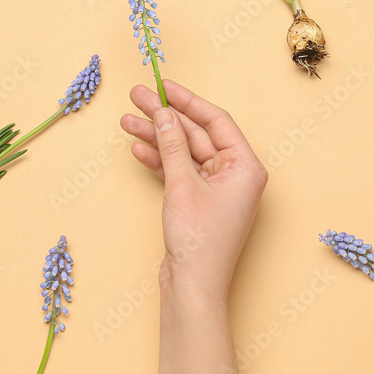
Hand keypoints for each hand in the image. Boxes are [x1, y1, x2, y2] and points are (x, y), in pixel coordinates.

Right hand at [120, 81, 268, 305]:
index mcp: (246, 167)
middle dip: (165, 117)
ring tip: (127, 121)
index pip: (215, 121)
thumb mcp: (182, 184)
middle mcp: (236, 174)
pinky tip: (138, 147)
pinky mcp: (200, 202)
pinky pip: (180, 171)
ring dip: (157, 137)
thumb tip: (163, 113)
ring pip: (184, 152)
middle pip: (197, 134)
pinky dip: (160, 160)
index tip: (162, 85)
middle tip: (136, 97)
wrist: (193, 287)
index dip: (186, 101)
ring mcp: (218, 189)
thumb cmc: (199, 241)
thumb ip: (173, 144)